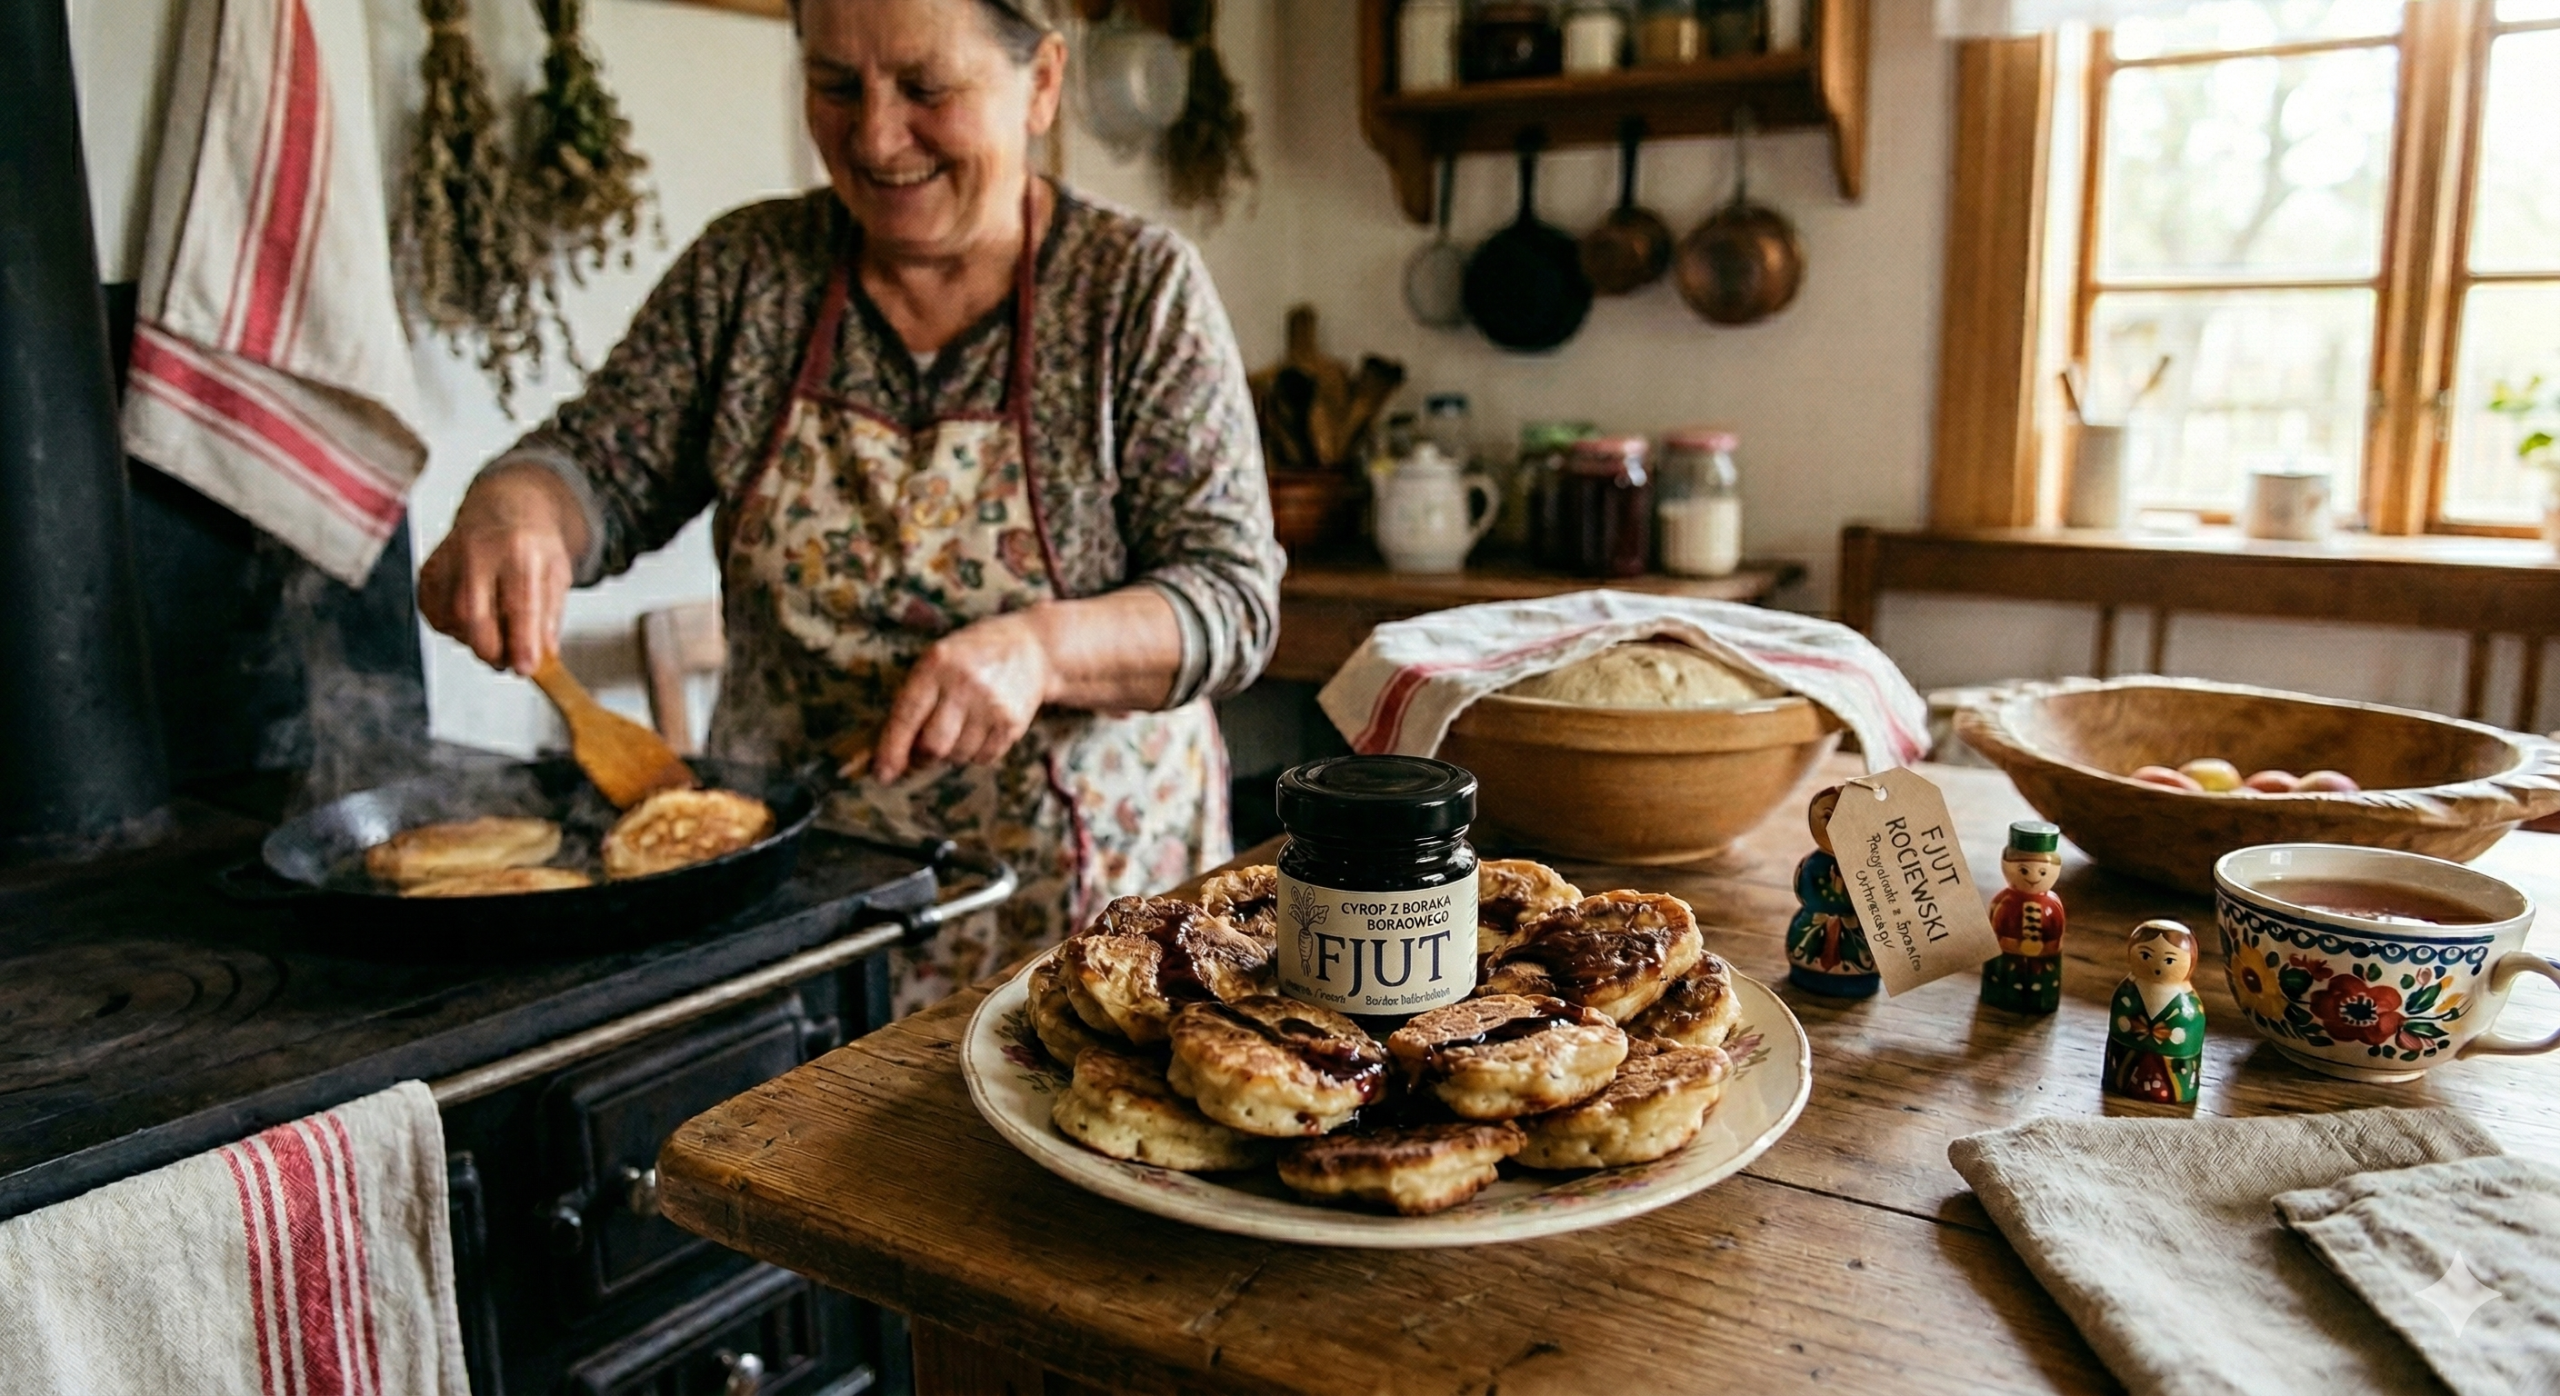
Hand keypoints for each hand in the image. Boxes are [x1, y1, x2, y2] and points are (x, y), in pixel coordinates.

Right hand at [417, 464, 587, 673]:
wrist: (503, 508)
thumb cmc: (532, 546)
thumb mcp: (556, 574)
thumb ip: (550, 616)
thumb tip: (543, 656)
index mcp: (519, 550)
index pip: (518, 603)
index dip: (521, 641)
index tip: (526, 669)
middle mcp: (478, 551)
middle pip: (472, 614)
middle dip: (490, 650)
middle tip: (506, 663)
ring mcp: (447, 559)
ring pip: (451, 618)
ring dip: (474, 641)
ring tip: (495, 636)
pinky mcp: (428, 570)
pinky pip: (434, 614)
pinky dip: (453, 629)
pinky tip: (472, 622)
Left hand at [871, 611, 1055, 780]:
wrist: (1032, 649)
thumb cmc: (971, 656)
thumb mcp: (937, 660)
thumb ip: (913, 698)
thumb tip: (890, 753)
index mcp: (937, 664)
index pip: (907, 716)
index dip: (891, 750)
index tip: (882, 775)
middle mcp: (965, 684)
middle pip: (933, 746)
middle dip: (922, 757)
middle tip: (922, 749)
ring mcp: (992, 705)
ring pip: (957, 756)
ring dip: (950, 753)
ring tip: (958, 728)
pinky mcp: (1012, 723)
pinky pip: (982, 758)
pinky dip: (974, 753)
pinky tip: (979, 729)